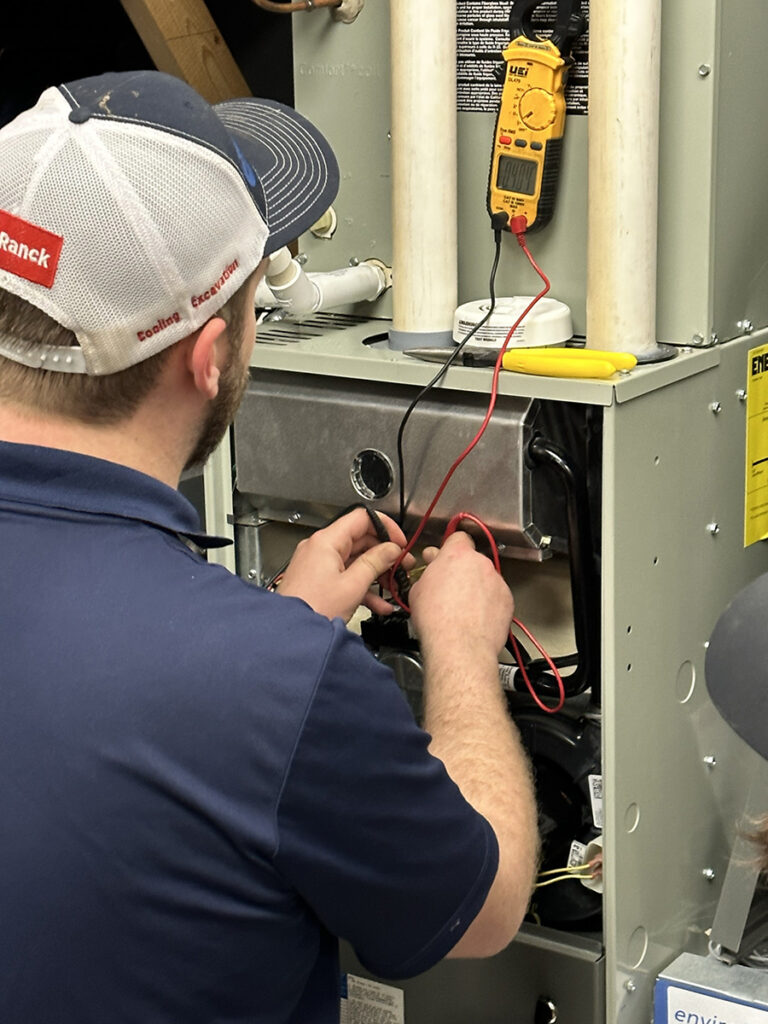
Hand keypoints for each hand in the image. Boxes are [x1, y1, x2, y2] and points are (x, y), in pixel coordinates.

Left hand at [277, 508, 412, 621]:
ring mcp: (317, 564)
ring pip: (354, 560)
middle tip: (402, 565)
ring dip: (376, 573)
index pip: (362, 518)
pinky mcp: (317, 581)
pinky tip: (378, 603)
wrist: (291, 635)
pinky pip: (345, 577)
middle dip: (384, 554)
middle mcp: (319, 548)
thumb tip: (392, 549)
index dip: (386, 527)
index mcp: (326, 541)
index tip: (400, 542)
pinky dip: (362, 586)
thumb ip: (375, 562)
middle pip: (360, 540)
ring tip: (393, 586)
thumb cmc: (313, 609)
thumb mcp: (353, 585)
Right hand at [408, 531, 513, 658]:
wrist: (459, 646)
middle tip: (450, 588)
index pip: (458, 537)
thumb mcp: (418, 590)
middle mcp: (480, 563)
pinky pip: (497, 596)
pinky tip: (476, 617)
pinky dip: (489, 604)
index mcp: (457, 555)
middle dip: (463, 571)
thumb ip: (428, 573)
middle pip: (472, 560)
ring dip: (477, 588)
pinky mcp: (507, 599)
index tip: (447, 556)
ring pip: (486, 579)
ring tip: (463, 608)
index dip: (451, 547)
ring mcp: (497, 581)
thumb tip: (431, 572)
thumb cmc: (436, 620)